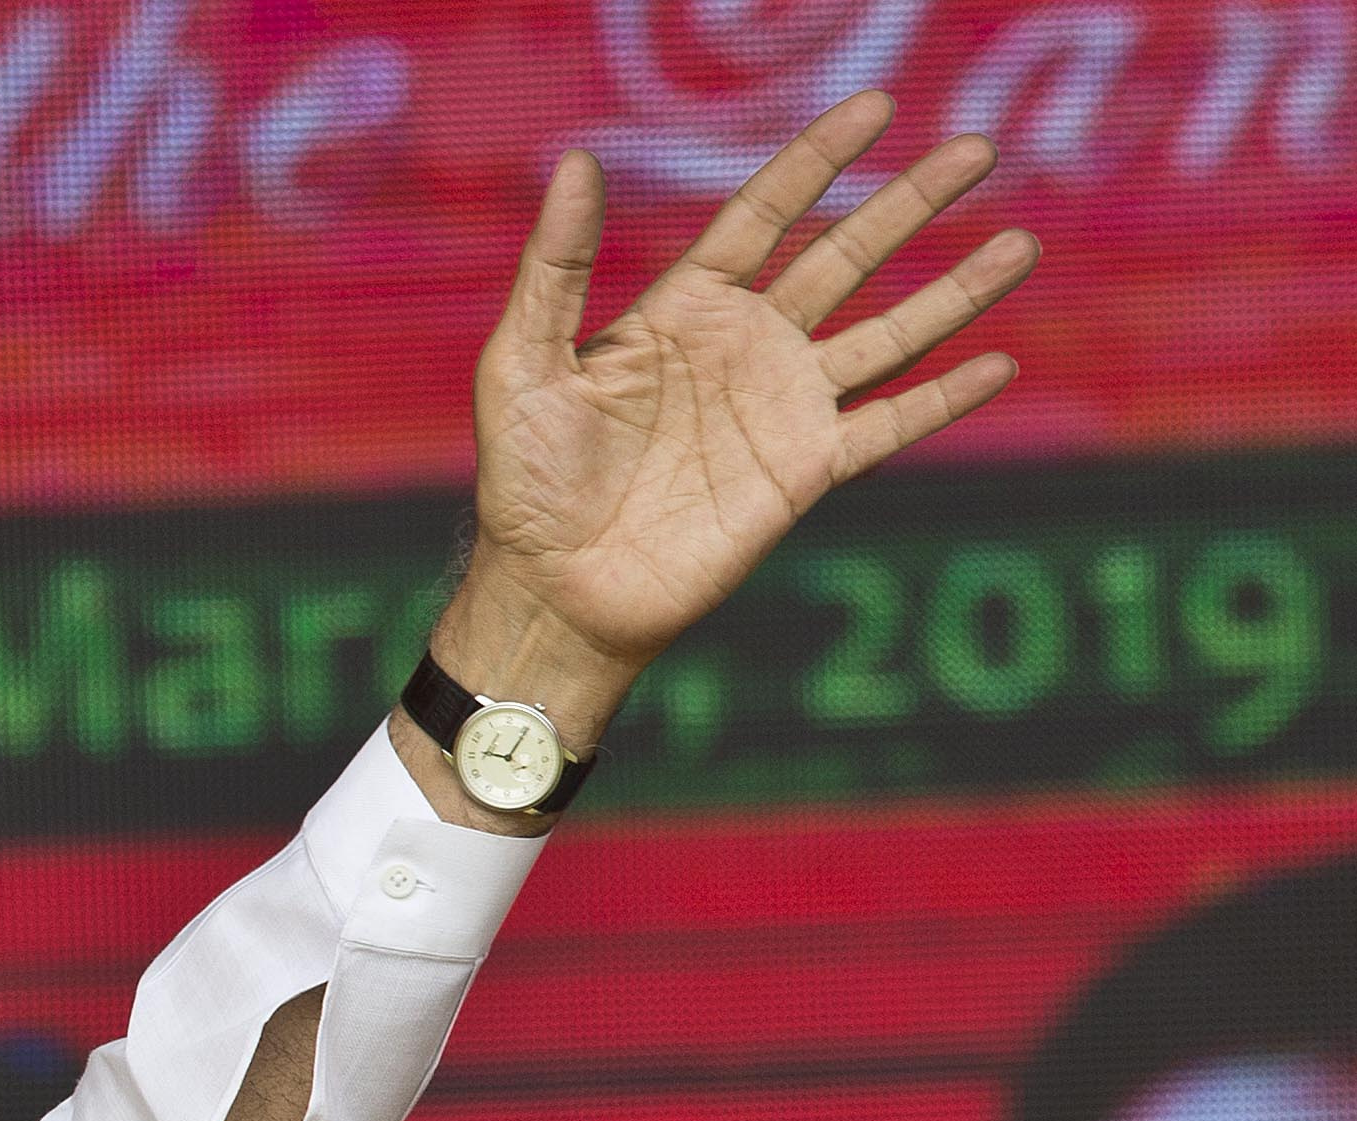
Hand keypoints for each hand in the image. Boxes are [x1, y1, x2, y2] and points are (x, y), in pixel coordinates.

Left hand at [449, 92, 1039, 738]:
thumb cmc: (525, 481)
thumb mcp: (524, 363)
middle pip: (846, 257)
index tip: (876, 107)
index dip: (819, 160)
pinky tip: (997, 363)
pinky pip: (889, 425)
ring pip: (888, 333)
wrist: (554, 590)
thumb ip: (556, 266)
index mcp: (684, 309)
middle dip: (911, 203)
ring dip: (955, 290)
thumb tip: (580, 161)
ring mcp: (781, 408)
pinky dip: (943, 398)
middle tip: (979, 148)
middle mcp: (745, 347)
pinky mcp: (804, 472)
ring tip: (1020, 242)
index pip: (764, 214)